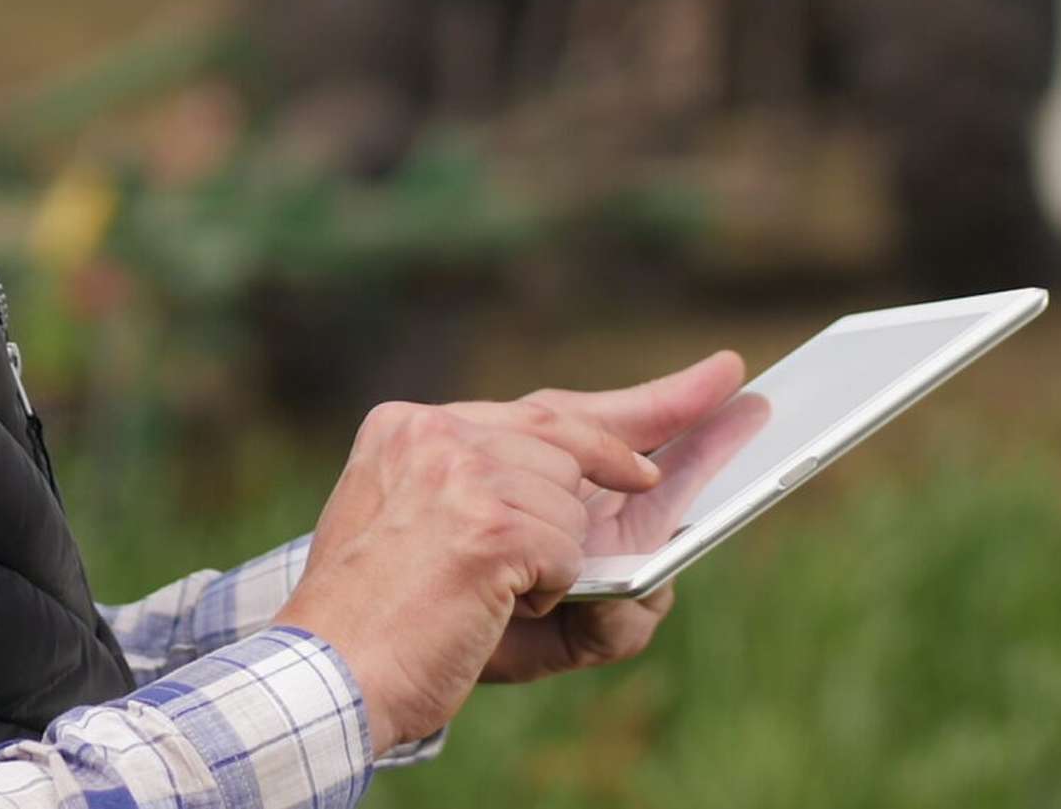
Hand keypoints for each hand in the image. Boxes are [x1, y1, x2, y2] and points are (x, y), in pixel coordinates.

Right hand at [273, 352, 743, 749]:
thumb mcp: (479, 581)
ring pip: (576, 503)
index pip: (537, 408)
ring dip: (559, 560)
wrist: (324, 677)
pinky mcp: (487, 521)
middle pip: (571, 431)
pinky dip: (552, 587)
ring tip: (486, 596)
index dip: (627, 402)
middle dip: (663, 418)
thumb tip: (664, 571)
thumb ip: (562, 562)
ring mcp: (460, 468)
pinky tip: (491, 604)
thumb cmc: (396, 640)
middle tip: (737, 396)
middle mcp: (433, 431)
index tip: (703, 382)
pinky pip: (570, 550)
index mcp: (413, 432)